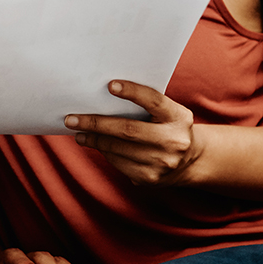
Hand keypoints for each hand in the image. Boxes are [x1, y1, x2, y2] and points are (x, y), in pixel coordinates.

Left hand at [65, 80, 205, 184]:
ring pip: (119, 149)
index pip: (154, 101)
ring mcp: (162, 163)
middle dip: (96, 123)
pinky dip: (104, 151)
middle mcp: (174, 141)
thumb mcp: (168, 113)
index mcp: (179, 118)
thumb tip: (103, 96)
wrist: (191, 161)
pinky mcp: (150, 178)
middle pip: (128, 130)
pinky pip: (119, 163)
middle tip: (72, 118)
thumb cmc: (169, 127)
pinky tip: (94, 143)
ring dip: (94, 139)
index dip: (133, 92)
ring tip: (78, 132)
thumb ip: (146, 104)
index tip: (110, 85)